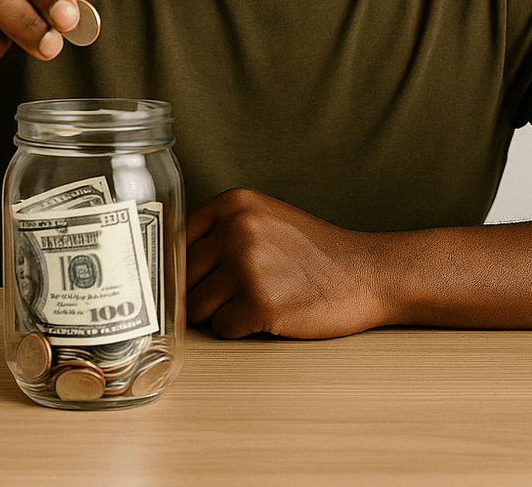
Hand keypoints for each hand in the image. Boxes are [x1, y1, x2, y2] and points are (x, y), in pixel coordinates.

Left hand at [185, 188, 389, 339]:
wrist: (367, 273)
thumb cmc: (313, 253)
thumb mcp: (264, 219)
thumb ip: (218, 231)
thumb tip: (164, 263)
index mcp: (234, 203)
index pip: (176, 241)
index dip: (184, 266)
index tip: (196, 277)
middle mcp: (237, 228)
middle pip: (183, 276)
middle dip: (206, 291)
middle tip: (242, 290)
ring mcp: (247, 265)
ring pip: (197, 306)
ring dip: (222, 311)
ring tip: (258, 298)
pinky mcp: (259, 303)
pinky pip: (222, 327)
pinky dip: (241, 328)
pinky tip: (269, 312)